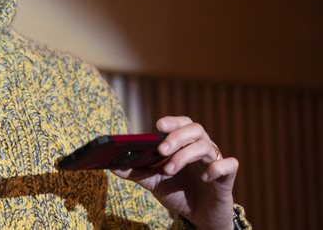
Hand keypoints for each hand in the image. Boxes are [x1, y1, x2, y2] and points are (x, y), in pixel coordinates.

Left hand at [111, 116, 237, 229]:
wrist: (199, 218)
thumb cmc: (178, 193)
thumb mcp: (154, 183)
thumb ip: (135, 173)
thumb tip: (110, 166)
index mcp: (184, 145)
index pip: (181, 123)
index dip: (172, 122)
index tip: (158, 126)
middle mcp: (201, 149)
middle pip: (195, 129)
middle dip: (177, 137)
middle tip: (161, 150)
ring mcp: (214, 162)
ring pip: (207, 146)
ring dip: (186, 155)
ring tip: (169, 169)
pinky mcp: (227, 179)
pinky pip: (230, 164)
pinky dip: (218, 167)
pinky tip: (205, 177)